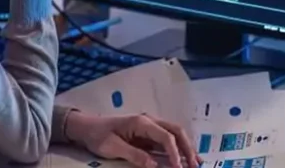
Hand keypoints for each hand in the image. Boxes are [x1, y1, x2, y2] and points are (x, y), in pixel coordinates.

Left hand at [64, 111, 200, 167]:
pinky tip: (184, 158)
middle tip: (195, 166)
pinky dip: (178, 148)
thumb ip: (134, 155)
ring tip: (196, 163)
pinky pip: (167, 140)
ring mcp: (150, 127)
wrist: (88, 128)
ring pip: (175, 134)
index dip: (175, 153)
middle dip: (187, 149)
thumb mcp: (113, 147)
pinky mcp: (148, 134)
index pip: (165, 136)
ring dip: (186, 148)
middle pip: (176, 132)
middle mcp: (150, 121)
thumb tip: (154, 165)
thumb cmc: (99, 136)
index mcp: (142, 122)